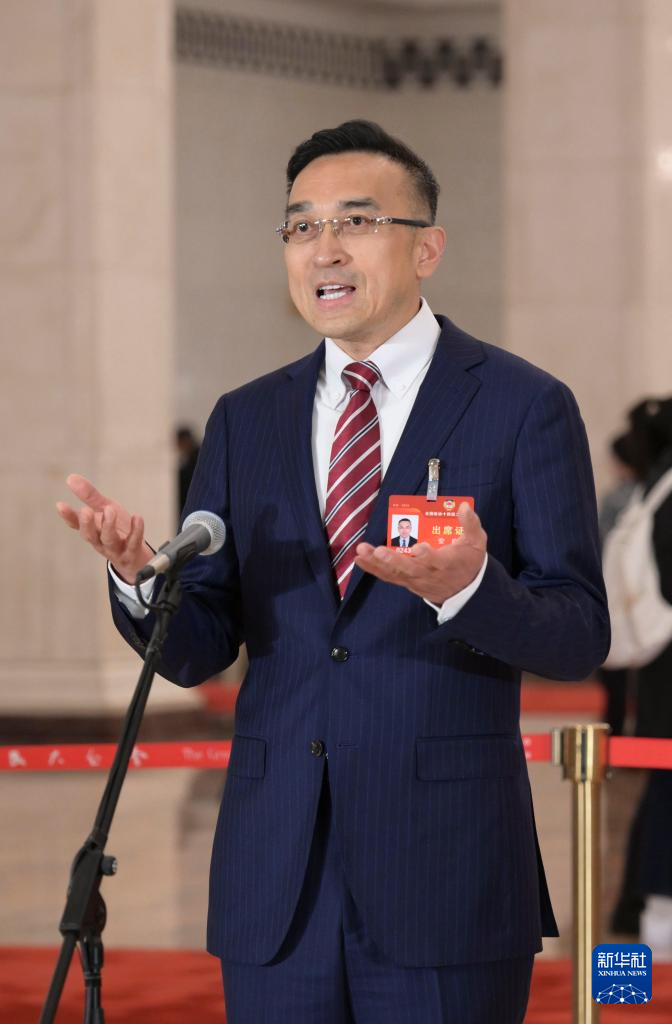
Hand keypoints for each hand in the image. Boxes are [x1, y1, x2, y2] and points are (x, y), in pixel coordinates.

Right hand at [56, 474, 152, 584]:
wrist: (137, 556)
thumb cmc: (119, 530)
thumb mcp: (105, 509)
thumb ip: (90, 496)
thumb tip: (71, 478)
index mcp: (92, 530)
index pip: (76, 524)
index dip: (68, 516)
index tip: (60, 505)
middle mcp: (101, 541)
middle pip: (90, 535)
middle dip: (87, 523)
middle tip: (86, 510)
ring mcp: (116, 549)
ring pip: (109, 540)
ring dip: (108, 525)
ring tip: (110, 510)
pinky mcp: (132, 552)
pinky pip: (133, 543)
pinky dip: (136, 531)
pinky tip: (138, 518)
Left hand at [354, 503, 486, 604]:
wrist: (465, 591)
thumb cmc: (468, 562)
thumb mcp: (476, 542)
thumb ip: (470, 524)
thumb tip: (463, 506)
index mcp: (446, 563)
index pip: (435, 560)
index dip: (426, 555)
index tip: (419, 548)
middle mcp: (428, 573)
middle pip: (409, 569)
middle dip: (393, 560)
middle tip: (379, 550)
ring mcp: (415, 580)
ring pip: (394, 573)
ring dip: (376, 563)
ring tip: (362, 551)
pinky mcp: (407, 582)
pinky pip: (388, 577)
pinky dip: (373, 569)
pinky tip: (359, 559)